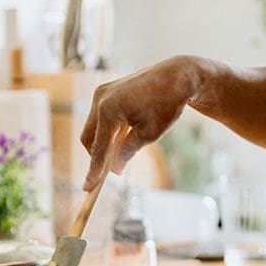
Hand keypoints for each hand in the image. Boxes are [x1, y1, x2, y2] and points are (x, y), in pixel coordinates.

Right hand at [80, 56, 200, 190]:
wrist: (176, 76)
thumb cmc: (166, 104)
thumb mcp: (149, 134)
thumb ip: (127, 152)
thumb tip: (114, 170)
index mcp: (109, 111)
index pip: (98, 148)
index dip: (94, 171)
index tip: (88, 189)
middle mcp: (100, 100)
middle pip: (88, 137)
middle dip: (96, 155)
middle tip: (108, 172)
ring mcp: (101, 93)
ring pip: (93, 127)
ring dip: (103, 142)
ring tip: (121, 152)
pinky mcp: (106, 90)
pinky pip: (100, 116)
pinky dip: (107, 130)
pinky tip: (122, 136)